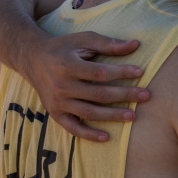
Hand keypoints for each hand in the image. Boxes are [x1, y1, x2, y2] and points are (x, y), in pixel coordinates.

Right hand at [26, 32, 145, 143]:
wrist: (32, 58)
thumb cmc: (63, 48)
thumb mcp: (82, 40)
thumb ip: (108, 44)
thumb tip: (136, 45)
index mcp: (67, 65)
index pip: (99, 72)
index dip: (121, 73)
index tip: (140, 72)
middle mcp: (61, 85)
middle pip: (98, 94)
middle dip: (124, 95)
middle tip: (146, 95)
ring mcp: (57, 101)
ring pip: (89, 112)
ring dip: (112, 116)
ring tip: (133, 115)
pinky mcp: (55, 113)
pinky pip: (73, 128)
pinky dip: (89, 135)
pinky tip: (106, 137)